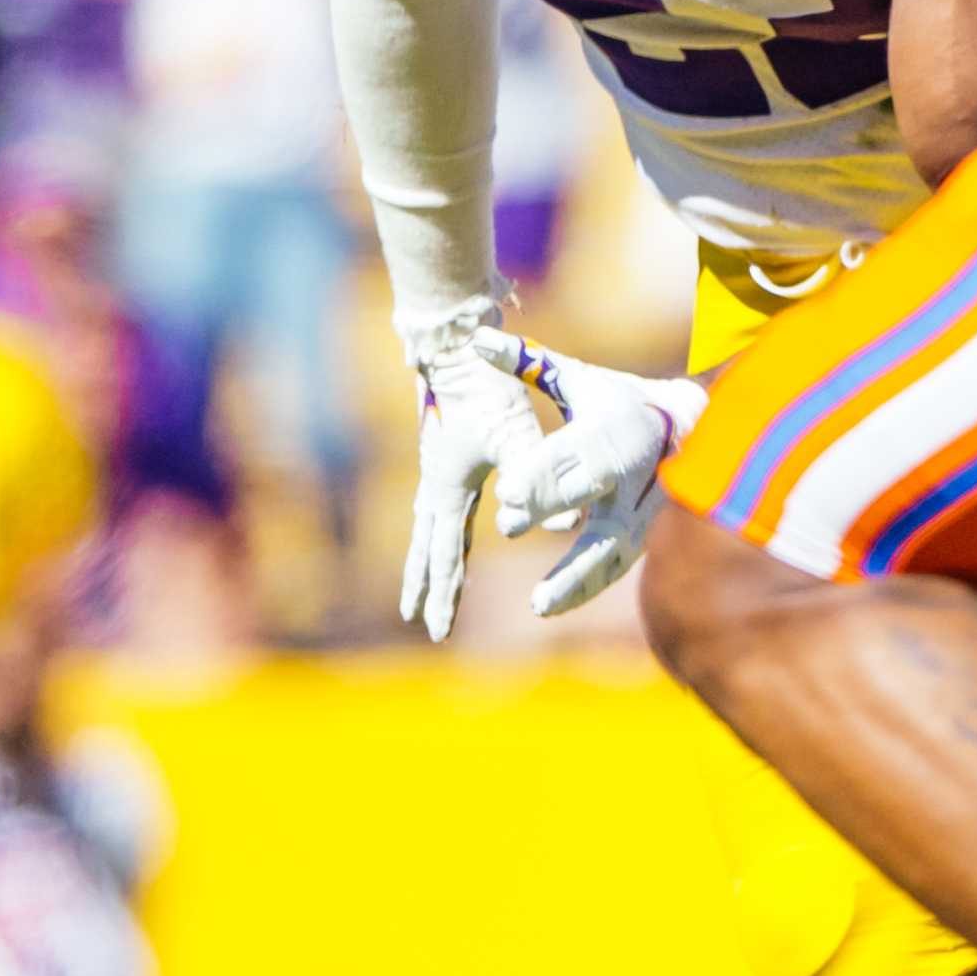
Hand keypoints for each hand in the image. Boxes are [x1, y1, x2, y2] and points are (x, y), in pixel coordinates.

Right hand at [400, 321, 544, 641]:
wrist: (455, 346)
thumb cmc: (486, 389)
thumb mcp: (516, 433)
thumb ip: (536, 475)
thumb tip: (561, 525)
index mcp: (448, 486)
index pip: (446, 552)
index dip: (442, 592)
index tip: (433, 629)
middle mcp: (435, 482)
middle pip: (428, 545)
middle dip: (425, 584)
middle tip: (415, 619)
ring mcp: (437, 468)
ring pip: (428, 525)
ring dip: (425, 556)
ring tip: (419, 585)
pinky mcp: (445, 454)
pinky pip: (440, 504)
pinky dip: (438, 527)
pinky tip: (442, 528)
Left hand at [474, 330, 707, 618]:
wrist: (691, 427)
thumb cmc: (618, 400)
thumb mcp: (577, 377)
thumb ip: (527, 362)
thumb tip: (476, 340)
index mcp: (612, 424)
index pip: (573, 449)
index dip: (543, 469)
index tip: (508, 487)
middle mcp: (630, 466)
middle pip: (589, 489)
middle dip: (550, 505)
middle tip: (507, 522)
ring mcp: (642, 505)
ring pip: (610, 541)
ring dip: (574, 571)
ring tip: (536, 602)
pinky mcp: (642, 534)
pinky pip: (614, 564)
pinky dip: (585, 587)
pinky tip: (549, 604)